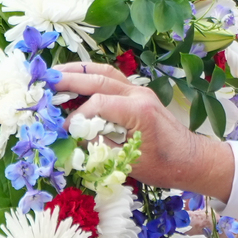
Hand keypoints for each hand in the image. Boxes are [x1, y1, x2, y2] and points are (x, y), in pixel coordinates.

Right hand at [51, 63, 236, 197]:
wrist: (194, 160)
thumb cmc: (166, 166)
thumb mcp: (130, 164)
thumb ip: (101, 147)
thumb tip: (75, 136)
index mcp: (138, 110)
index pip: (97, 103)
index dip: (76, 116)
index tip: (64, 130)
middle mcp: (139, 94)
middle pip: (98, 79)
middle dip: (69, 78)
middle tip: (44, 80)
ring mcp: (140, 91)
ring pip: (105, 72)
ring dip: (79, 71)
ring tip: (55, 73)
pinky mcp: (140, 94)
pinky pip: (113, 78)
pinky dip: (93, 75)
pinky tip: (77, 78)